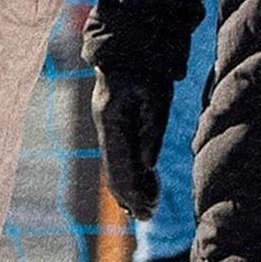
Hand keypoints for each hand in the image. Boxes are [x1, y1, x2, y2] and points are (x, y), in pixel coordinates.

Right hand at [95, 68, 173, 213]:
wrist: (132, 46)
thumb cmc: (146, 68)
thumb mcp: (155, 94)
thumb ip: (152, 128)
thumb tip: (148, 164)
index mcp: (111, 121)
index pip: (118, 165)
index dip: (132, 189)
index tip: (146, 209)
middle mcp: (105, 127)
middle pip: (114, 170)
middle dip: (130, 196)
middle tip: (147, 216)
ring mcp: (108, 127)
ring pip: (115, 166)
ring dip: (129, 188)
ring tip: (146, 209)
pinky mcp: (115, 125)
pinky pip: (119, 156)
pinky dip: (130, 174)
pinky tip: (142, 188)